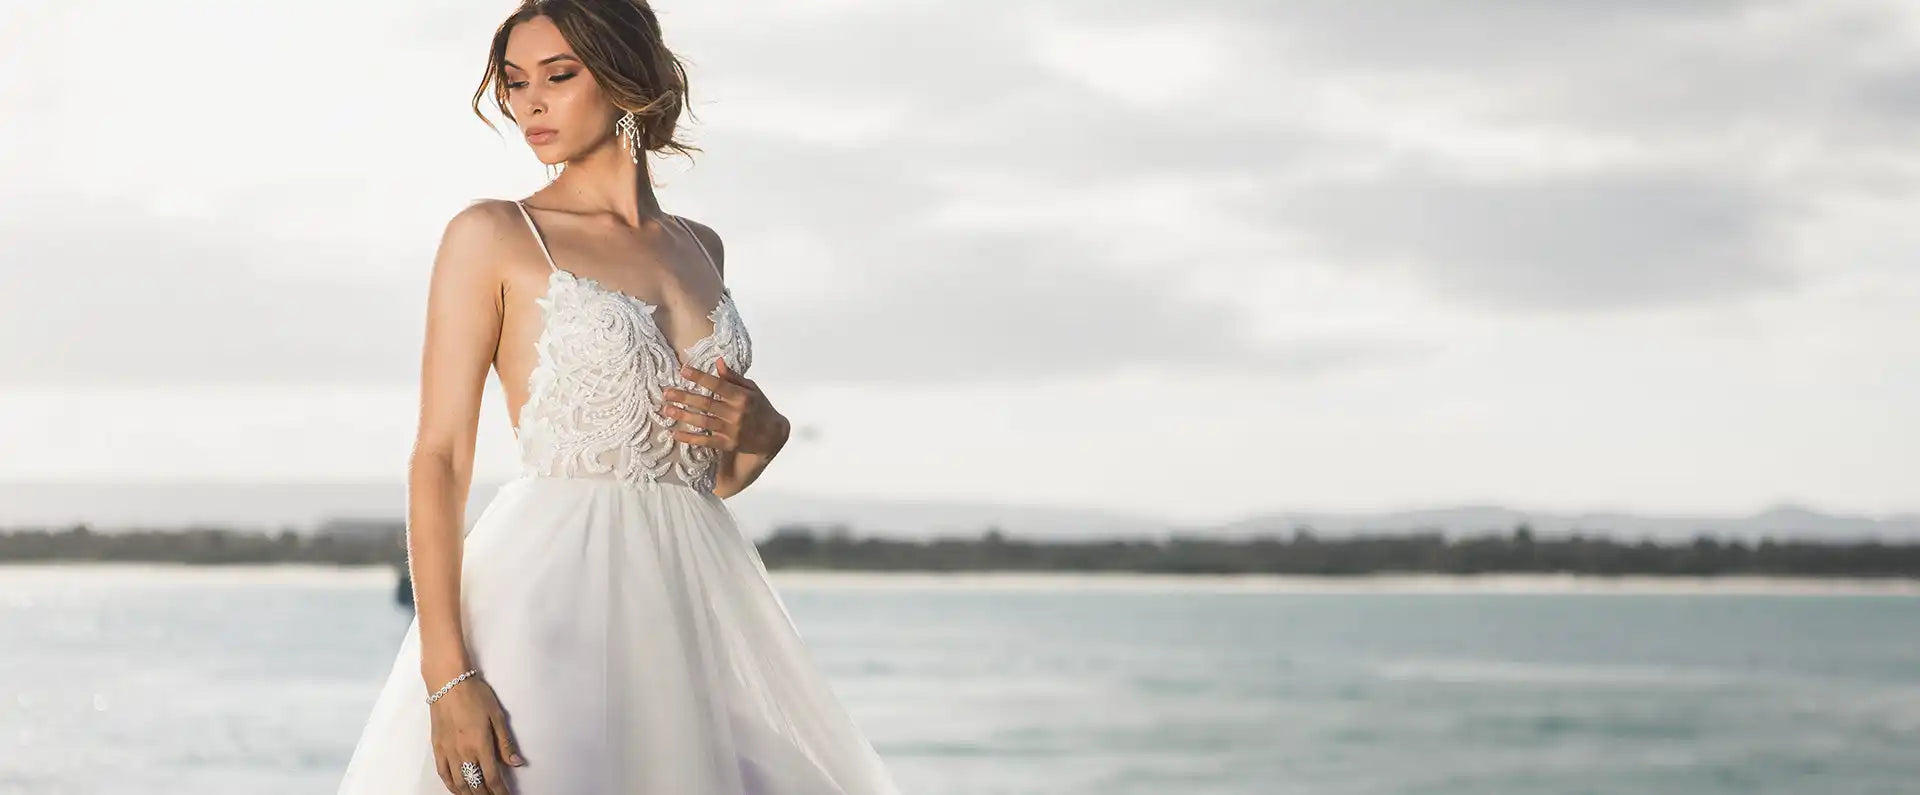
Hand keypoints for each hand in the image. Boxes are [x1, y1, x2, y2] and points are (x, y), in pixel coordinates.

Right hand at [427, 675, 522, 793]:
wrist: (448, 683)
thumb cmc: (475, 695)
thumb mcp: (497, 716)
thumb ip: (505, 743)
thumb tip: (516, 762)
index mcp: (480, 745)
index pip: (493, 778)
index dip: (500, 792)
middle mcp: (463, 753)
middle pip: (475, 784)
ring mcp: (448, 752)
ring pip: (458, 783)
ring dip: (469, 793)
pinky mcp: (437, 748)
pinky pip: (443, 773)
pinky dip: (451, 785)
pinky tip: (457, 789)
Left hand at [661, 356, 787, 455]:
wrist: (772, 436)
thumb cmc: (760, 407)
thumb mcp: (751, 389)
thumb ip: (733, 377)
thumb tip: (718, 362)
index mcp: (742, 396)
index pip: (718, 385)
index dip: (700, 377)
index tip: (683, 371)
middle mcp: (737, 413)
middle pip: (707, 404)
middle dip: (685, 398)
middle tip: (666, 393)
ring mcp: (732, 431)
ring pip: (703, 422)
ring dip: (683, 416)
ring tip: (666, 410)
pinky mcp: (728, 445)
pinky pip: (706, 442)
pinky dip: (690, 439)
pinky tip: (675, 434)